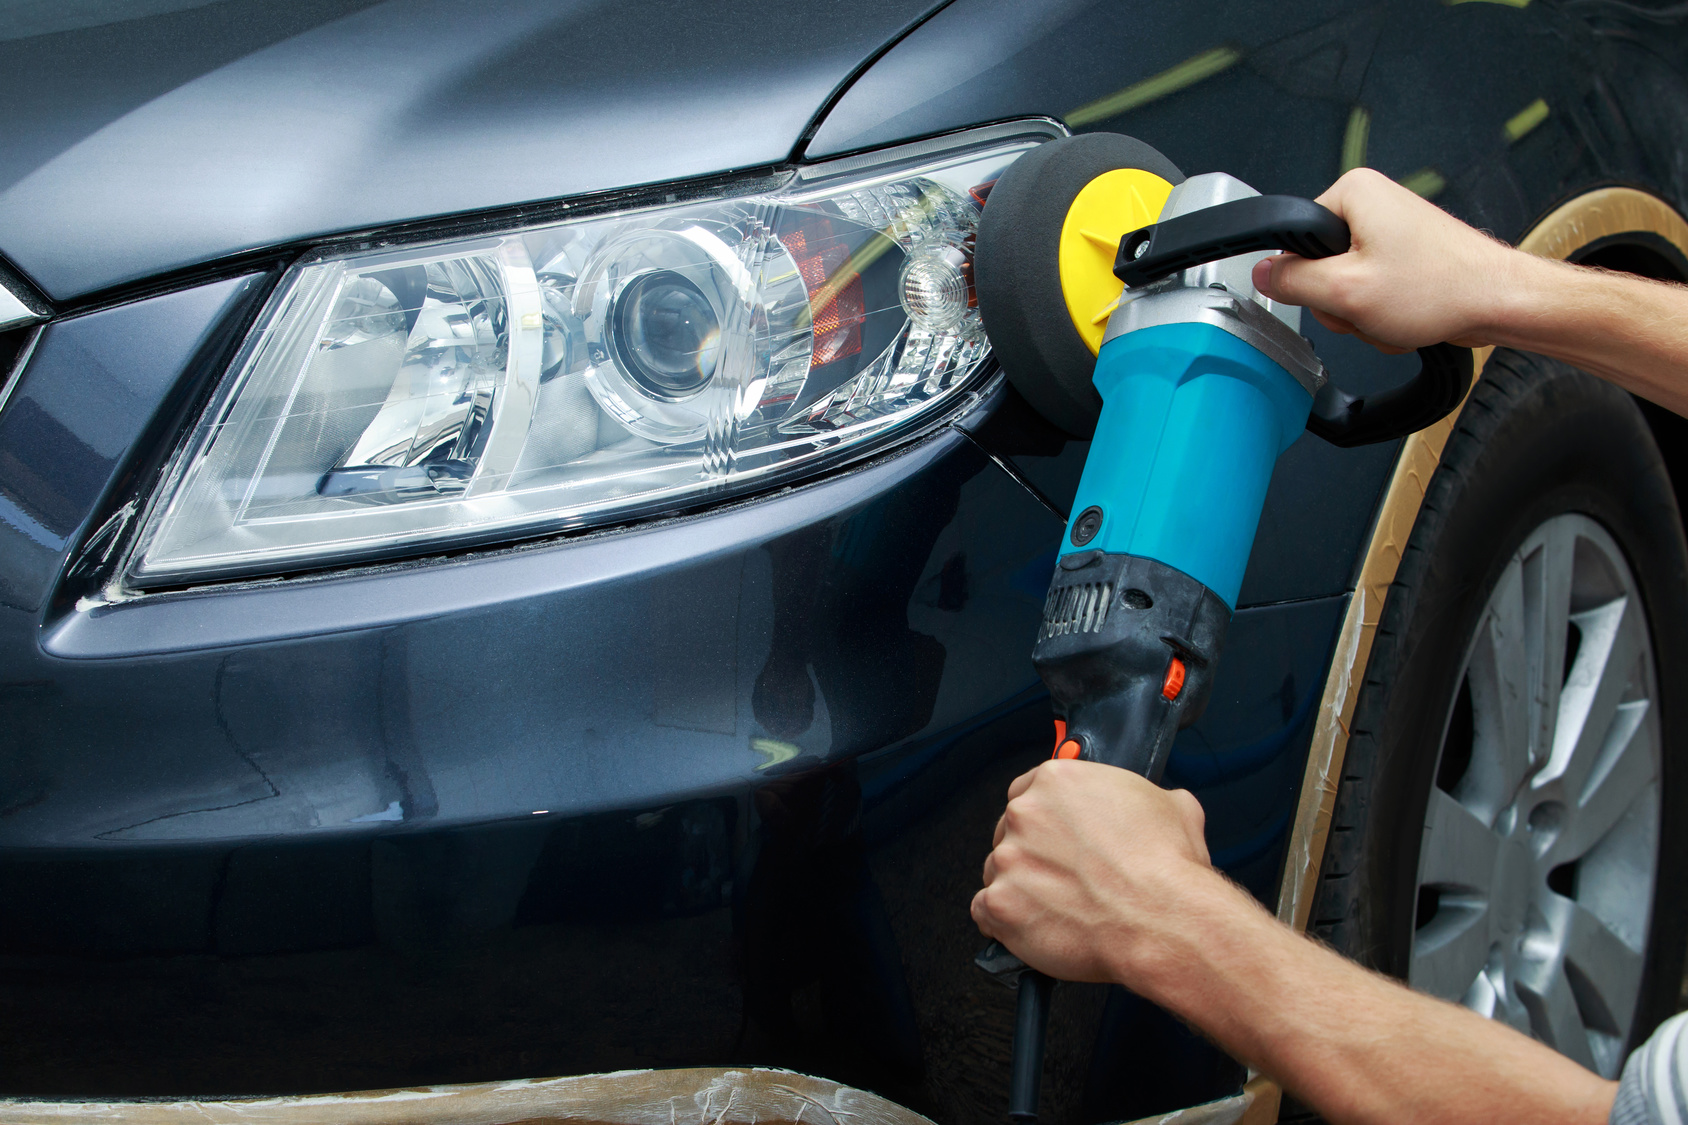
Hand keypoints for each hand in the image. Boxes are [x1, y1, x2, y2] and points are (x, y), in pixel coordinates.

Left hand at [970, 759, 1224, 993]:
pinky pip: (984, 912)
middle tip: (1065, 877)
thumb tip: (1149, 806)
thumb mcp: (1173, 807)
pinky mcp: (1000, 904)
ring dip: (1020, 888)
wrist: (1165, 922)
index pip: (1027, 790)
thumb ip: (1141, 798)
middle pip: (1010, 832)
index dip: (1043, 818)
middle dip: (1033, 854)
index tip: (1052, 835)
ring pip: (997, 872)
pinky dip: (1003, 923)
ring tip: (1059, 907)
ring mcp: (1008, 859)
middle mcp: (1026, 814)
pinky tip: (1033, 927)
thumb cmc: (1168, 870)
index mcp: (1058, 780)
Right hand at [1251, 167, 1517, 352]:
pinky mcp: (1405, 254)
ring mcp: (1390, 230)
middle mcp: (1372, 202)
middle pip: (1319, 265)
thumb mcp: (1345, 291)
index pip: (1294, 240)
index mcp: (1353, 193)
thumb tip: (1261, 274)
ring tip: (1394, 312)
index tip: (1335, 293)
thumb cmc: (1441, 287)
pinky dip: (1382, 311)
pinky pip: (1370, 289)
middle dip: (1341, 300)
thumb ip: (1291, 281)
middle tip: (1369, 306)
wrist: (1500, 301)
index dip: (1307, 278)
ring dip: (1363, 311)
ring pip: (1345, 283)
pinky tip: (1406, 315)